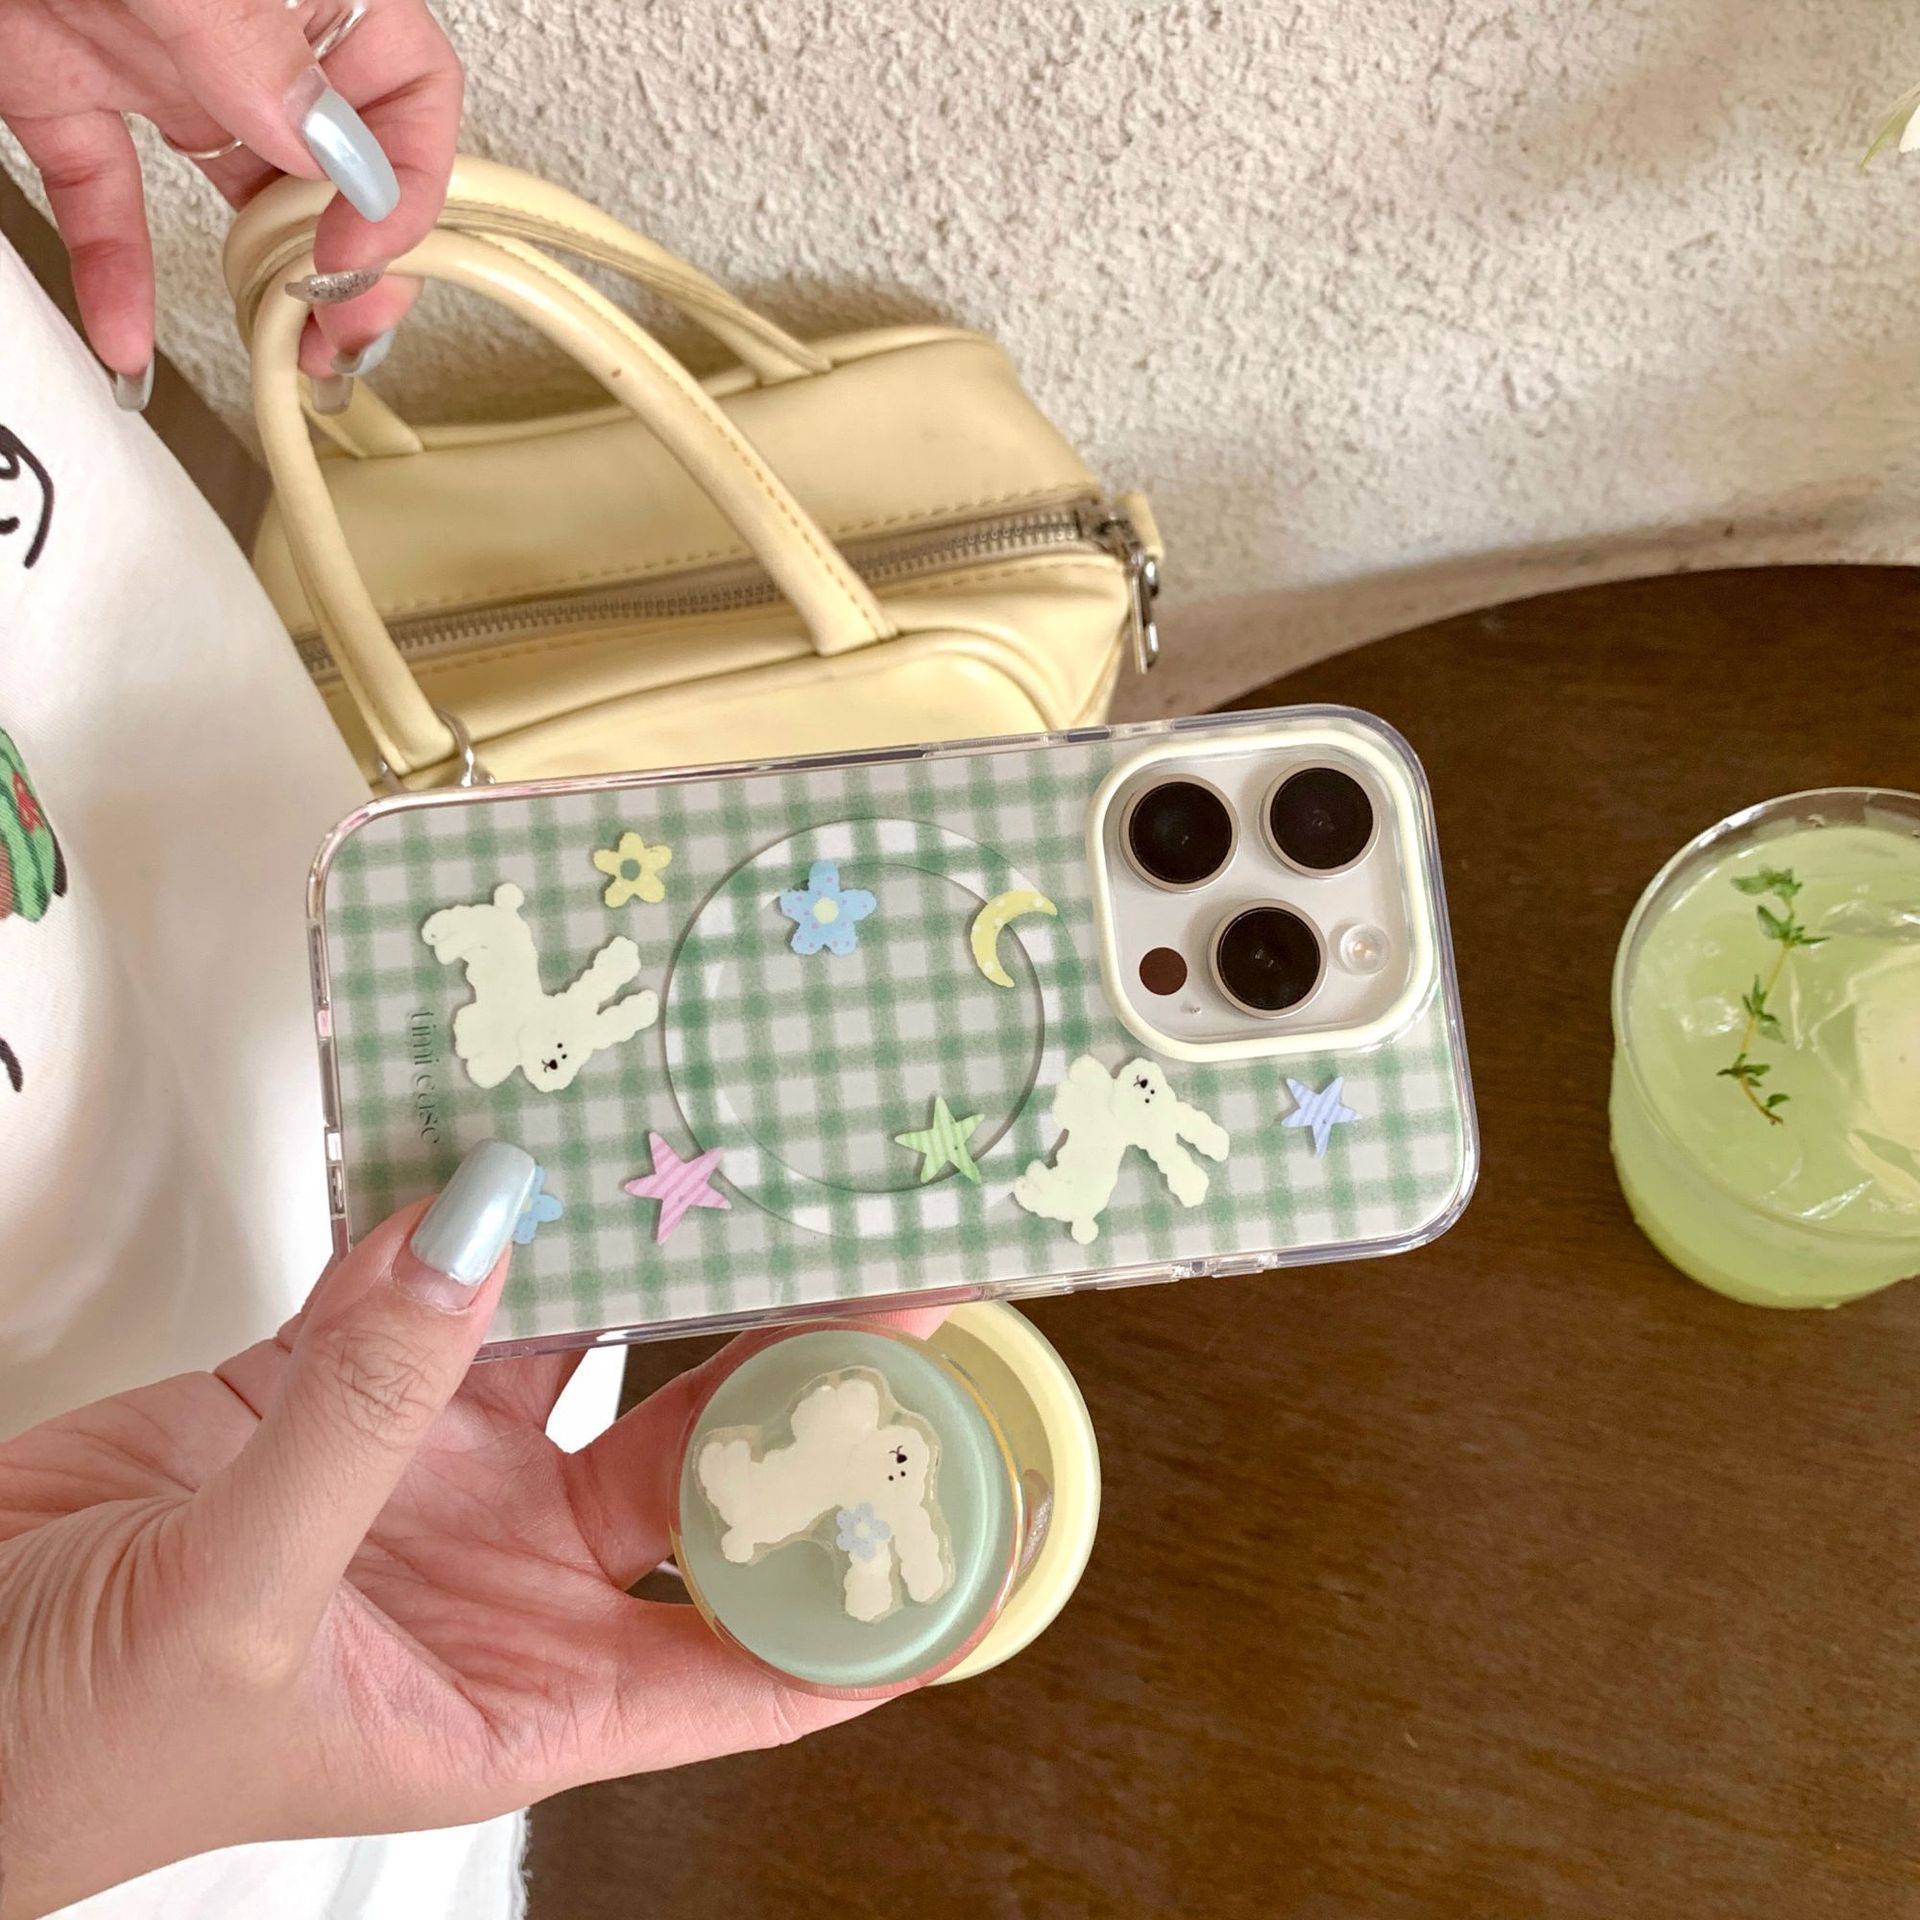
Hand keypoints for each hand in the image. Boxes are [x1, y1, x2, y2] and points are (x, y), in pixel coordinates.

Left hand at [0, 0, 461, 395]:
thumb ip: (249, 40)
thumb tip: (323, 140)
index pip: (410, 89)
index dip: (405, 183)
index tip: (362, 249)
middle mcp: (236, 22)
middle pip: (335, 161)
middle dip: (349, 260)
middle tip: (340, 328)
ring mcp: (150, 53)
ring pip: (235, 191)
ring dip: (260, 282)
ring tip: (277, 345)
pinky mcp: (58, 79)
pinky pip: (104, 192)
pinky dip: (114, 271)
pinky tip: (126, 335)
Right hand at [0, 1143, 902, 1915]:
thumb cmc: (71, 1751)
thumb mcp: (243, 1609)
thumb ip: (366, 1415)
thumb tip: (477, 1243)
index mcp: (534, 1691)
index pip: (760, 1659)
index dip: (879, 1598)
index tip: (979, 1508)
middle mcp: (511, 1577)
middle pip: (703, 1466)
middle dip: (800, 1377)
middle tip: (894, 1276)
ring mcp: (433, 1474)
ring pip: (591, 1350)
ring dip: (658, 1266)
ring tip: (746, 1174)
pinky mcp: (342, 1393)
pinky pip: (437, 1288)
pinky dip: (472, 1220)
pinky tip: (532, 1151)